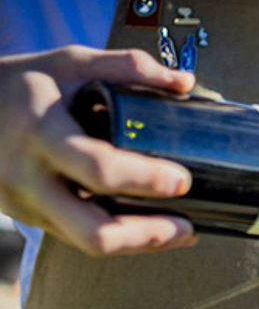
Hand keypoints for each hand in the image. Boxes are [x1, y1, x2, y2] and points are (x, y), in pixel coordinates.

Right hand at [0, 45, 196, 255]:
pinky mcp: (32, 218)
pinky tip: (150, 229)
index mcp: (42, 133)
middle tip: (187, 224)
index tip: (182, 180)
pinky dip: (121, 238)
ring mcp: (29, 204)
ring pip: (89, 245)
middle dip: (149, 234)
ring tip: (180, 232)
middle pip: (94, 231)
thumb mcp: (70, 63)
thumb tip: (183, 82)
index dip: (145, 179)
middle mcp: (31, 177)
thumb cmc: (21, 84)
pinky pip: (80, 239)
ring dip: (142, 244)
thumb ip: (128, 68)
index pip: (98, 169)